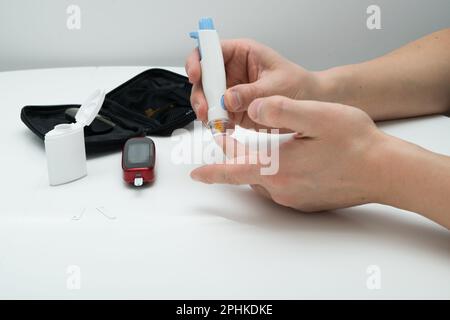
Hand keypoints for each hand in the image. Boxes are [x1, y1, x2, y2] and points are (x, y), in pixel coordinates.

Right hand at [185, 39, 320, 130]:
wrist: (310, 104)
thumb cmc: (298, 85)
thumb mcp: (276, 86)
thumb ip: (251, 92)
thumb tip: (228, 98)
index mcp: (240, 54)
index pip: (210, 51)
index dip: (198, 61)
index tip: (196, 75)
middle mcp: (231, 71)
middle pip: (203, 78)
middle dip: (200, 93)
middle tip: (205, 109)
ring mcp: (230, 91)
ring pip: (206, 98)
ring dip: (205, 110)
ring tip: (214, 121)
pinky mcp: (233, 110)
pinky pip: (217, 115)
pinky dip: (216, 123)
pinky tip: (224, 128)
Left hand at [190, 96, 387, 211]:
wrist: (385, 171)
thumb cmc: (355, 143)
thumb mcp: (317, 115)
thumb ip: (280, 109)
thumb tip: (252, 108)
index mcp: (278, 168)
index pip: (233, 171)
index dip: (212, 172)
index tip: (196, 175)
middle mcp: (282, 188)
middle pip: (246, 173)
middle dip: (234, 155)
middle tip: (227, 137)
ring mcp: (294, 197)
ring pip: (263, 179)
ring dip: (254, 163)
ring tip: (257, 145)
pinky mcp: (306, 200)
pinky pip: (279, 186)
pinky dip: (272, 171)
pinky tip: (285, 159)